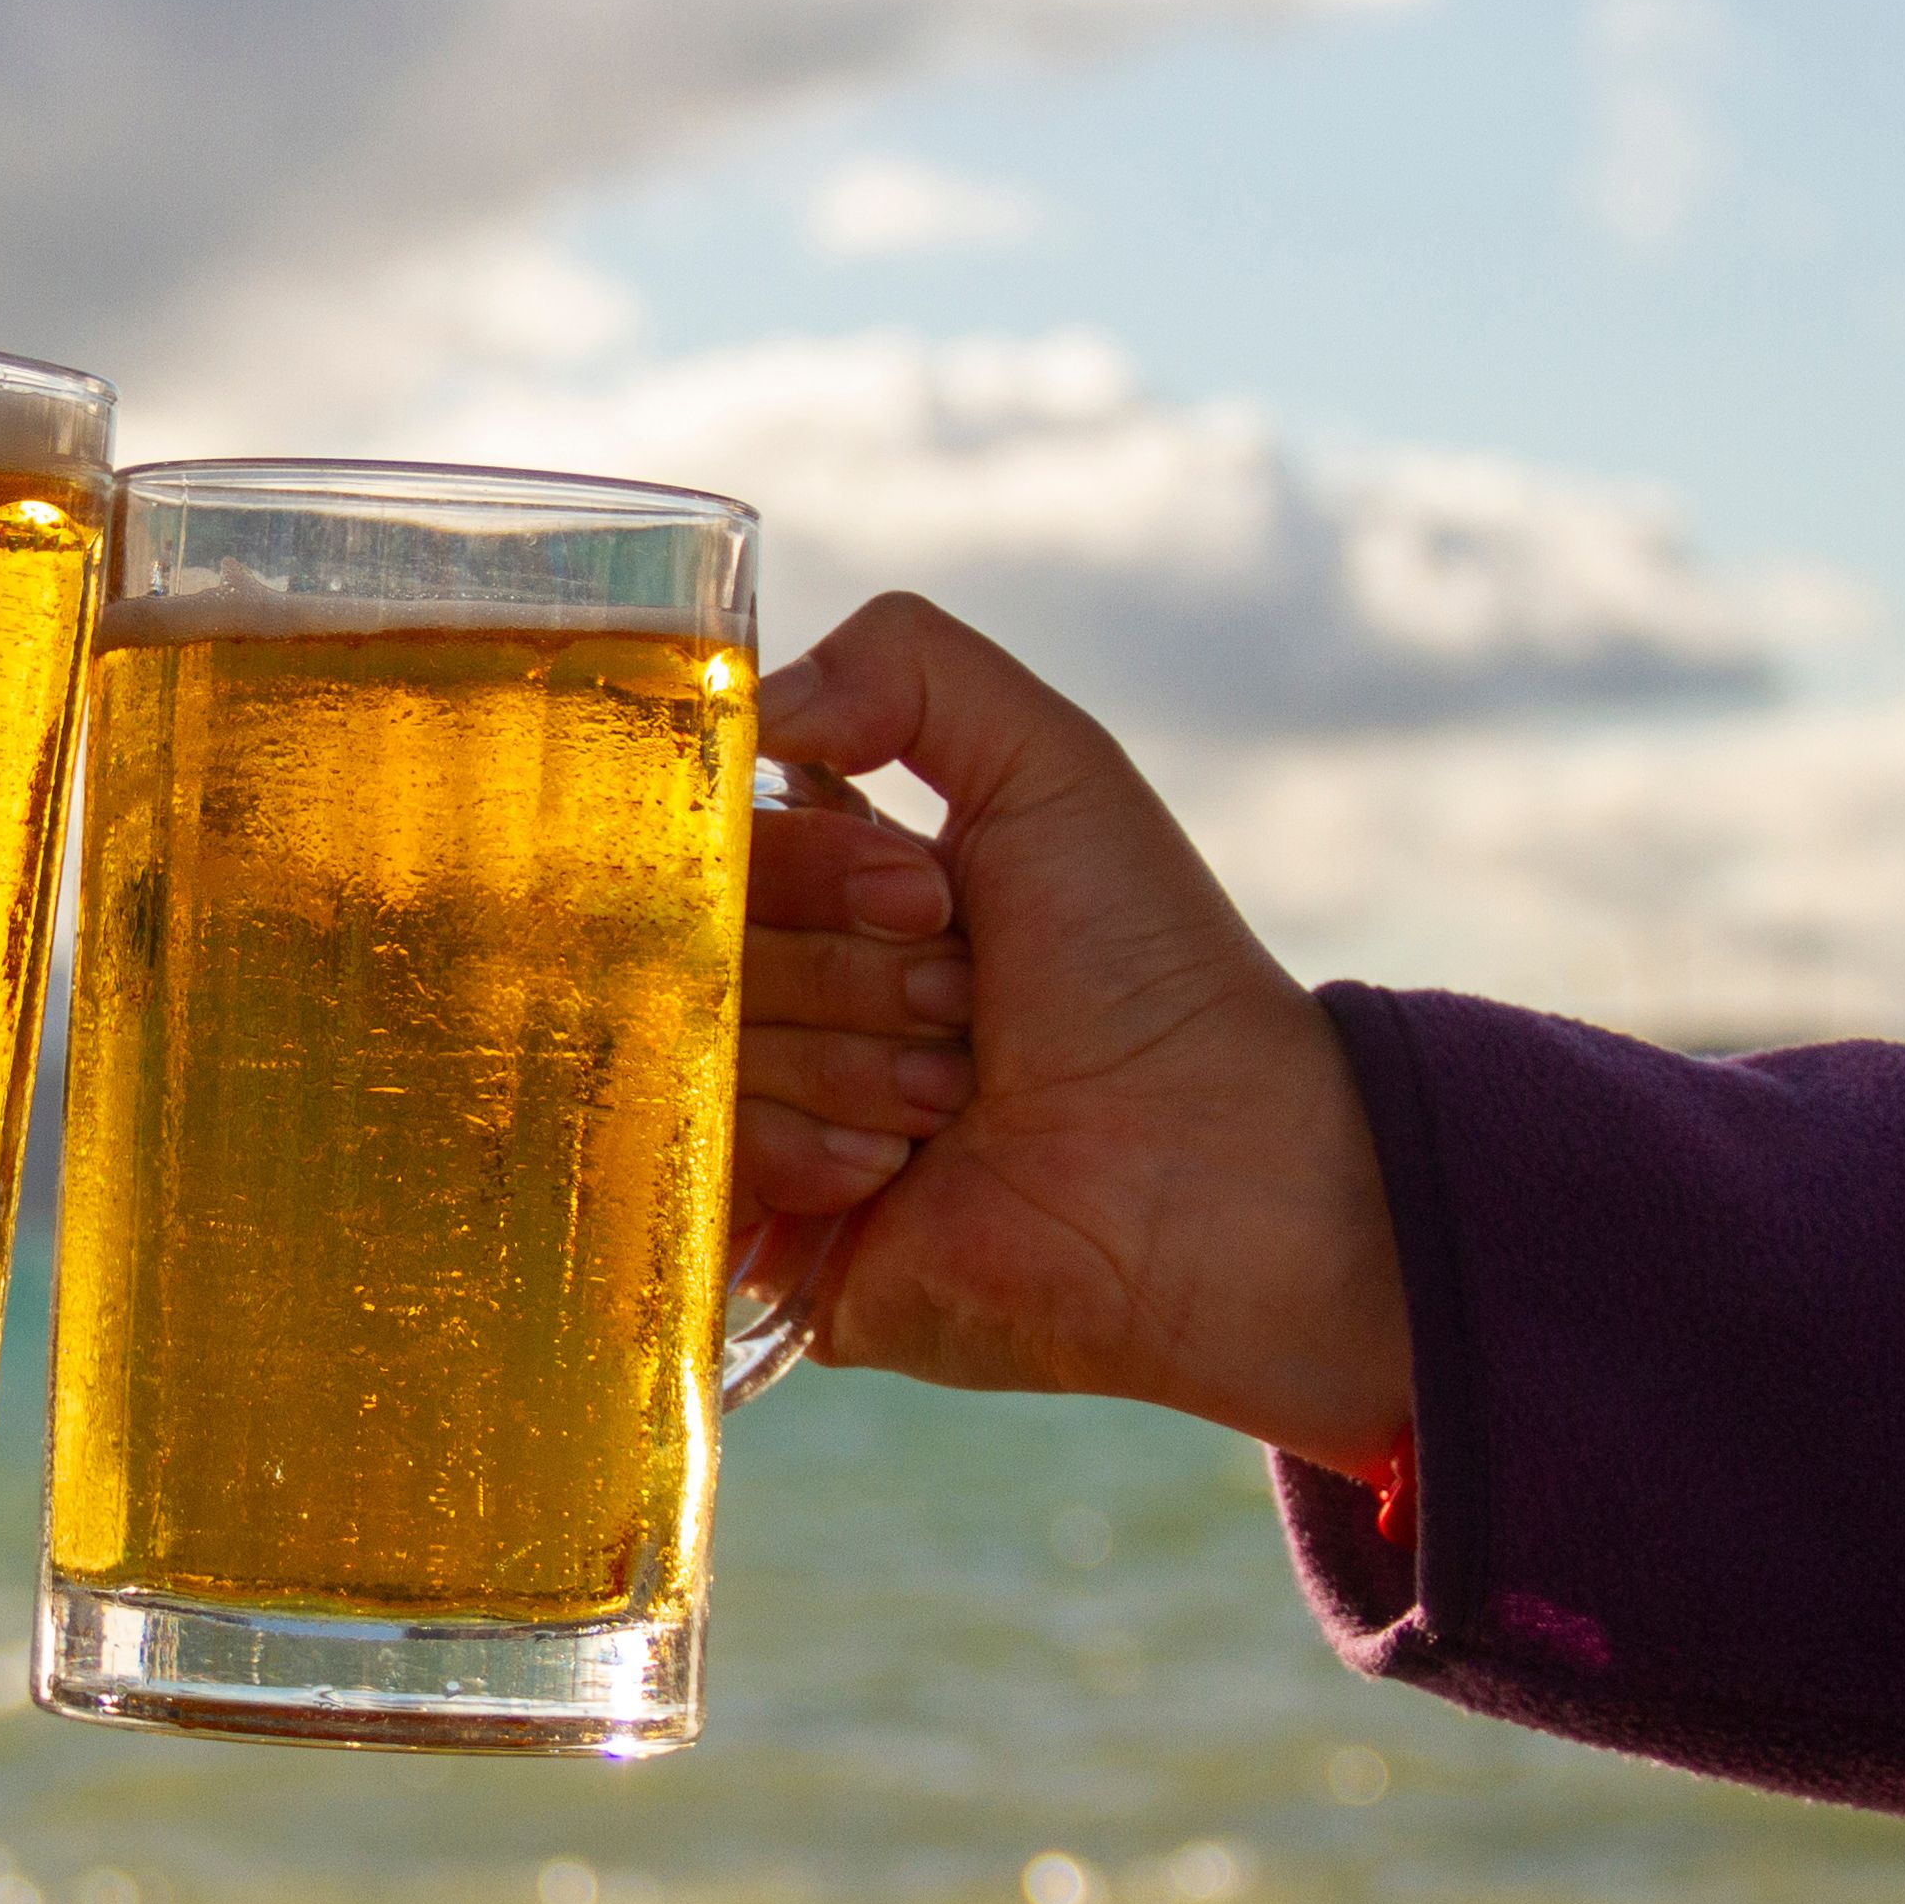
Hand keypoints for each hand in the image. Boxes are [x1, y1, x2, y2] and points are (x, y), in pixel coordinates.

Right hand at [734, 593, 1411, 1472]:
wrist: (1208, 1169)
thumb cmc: (1147, 971)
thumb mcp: (1053, 767)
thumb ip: (909, 668)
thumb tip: (758, 700)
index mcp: (838, 893)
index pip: (720, 846)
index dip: (813, 867)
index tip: (929, 899)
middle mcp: (791, 998)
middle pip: (700, 950)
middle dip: (847, 975)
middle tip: (963, 1010)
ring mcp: (770, 1118)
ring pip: (699, 1054)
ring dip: (846, 1068)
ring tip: (956, 1102)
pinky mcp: (766, 1235)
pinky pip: (696, 1163)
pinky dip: (798, 1153)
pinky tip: (892, 1172)